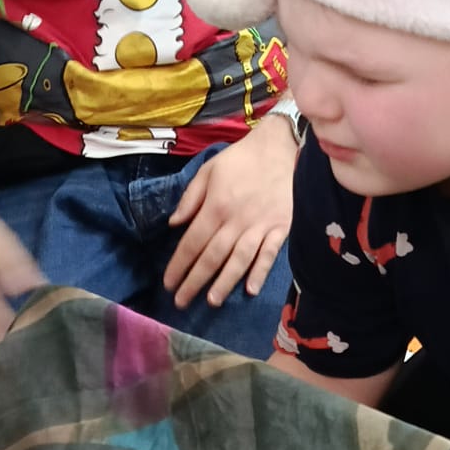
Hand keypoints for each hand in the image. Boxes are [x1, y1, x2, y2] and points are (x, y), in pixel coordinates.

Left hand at [163, 118, 296, 309]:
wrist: (279, 147)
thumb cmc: (240, 159)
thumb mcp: (208, 170)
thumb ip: (190, 198)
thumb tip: (175, 224)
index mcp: (215, 206)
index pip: (192, 242)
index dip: (179, 265)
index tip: (169, 283)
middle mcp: (236, 220)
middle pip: (212, 257)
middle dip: (195, 281)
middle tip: (181, 302)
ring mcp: (260, 226)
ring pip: (239, 259)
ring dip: (224, 282)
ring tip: (211, 301)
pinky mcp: (281, 227)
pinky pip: (269, 253)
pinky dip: (260, 271)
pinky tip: (250, 289)